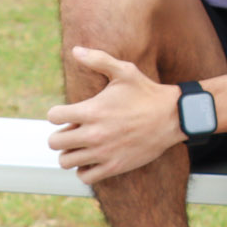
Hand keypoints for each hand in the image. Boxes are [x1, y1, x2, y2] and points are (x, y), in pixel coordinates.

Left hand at [46, 47, 182, 181]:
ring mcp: (103, 153)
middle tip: (74, 131)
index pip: (53, 116)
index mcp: (92, 110)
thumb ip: (98, 59)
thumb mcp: (125, 71)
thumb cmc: (147, 92)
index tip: (69, 113)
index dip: (57, 113)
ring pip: (66, 161)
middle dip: (60, 135)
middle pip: (54, 142)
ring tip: (82, 146)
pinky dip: (84, 170)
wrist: (173, 117)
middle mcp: (94, 133)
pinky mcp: (114, 166)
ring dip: (70, 153)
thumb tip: (75, 50)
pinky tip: (92, 159)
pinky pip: (84, 176)